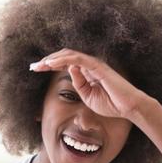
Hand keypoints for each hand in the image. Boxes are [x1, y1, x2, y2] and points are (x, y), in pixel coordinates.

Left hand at [30, 49, 153, 120]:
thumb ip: (78, 84)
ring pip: (68, 55)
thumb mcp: (88, 96)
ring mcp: (93, 64)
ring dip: (52, 59)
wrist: (128, 107)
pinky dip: (63, 60)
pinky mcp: (97, 66)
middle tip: (33, 66)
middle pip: (64, 57)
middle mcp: (89, 65)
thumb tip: (69, 71)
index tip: (36, 69)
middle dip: (47, 60)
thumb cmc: (111, 103)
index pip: (65, 63)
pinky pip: (77, 59)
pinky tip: (50, 64)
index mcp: (86, 72)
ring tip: (39, 65)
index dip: (50, 65)